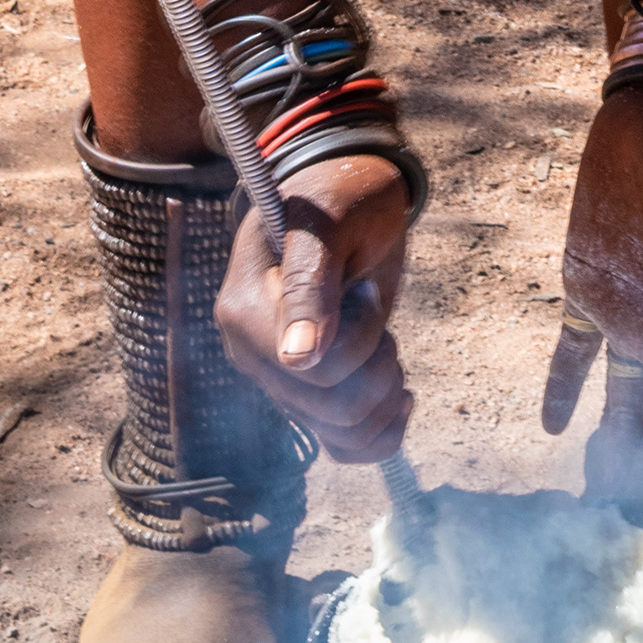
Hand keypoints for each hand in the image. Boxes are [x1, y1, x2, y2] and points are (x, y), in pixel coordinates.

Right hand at [216, 153, 411, 461]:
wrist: (349, 198)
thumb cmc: (340, 196)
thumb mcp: (330, 223)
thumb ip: (311, 284)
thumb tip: (297, 359)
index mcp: (244, 311)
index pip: (312, 370)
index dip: (359, 336)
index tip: (360, 287)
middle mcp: (252, 354)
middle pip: (333, 408)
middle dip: (377, 364)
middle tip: (373, 306)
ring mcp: (278, 379)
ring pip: (343, 435)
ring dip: (384, 394)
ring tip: (385, 342)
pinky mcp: (307, 393)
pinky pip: (344, 446)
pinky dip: (381, 432)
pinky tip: (399, 392)